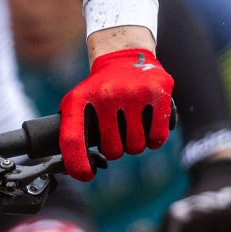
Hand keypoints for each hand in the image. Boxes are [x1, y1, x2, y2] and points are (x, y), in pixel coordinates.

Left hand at [57, 46, 173, 179]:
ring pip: (136, 147)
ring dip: (135, 144)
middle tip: (117, 133)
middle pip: (114, 151)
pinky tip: (148, 127)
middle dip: (116, 149)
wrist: (124, 56)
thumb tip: (75, 171)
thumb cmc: (99, 89)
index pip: (72, 139)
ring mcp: (133, 93)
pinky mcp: (158, 92)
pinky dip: (154, 140)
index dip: (77, 165)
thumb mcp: (77, 102)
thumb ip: (73, 133)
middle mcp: (106, 95)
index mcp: (80, 99)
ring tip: (131, 126)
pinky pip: (157, 138)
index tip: (87, 175)